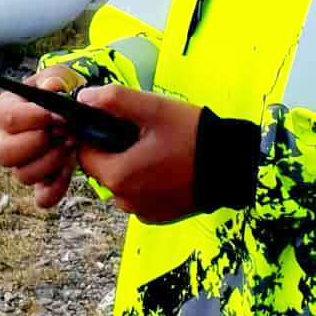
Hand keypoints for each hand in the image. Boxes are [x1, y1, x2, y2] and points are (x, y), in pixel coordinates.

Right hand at [0, 67, 78, 214]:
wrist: (74, 111)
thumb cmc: (61, 92)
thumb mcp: (60, 76)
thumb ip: (56, 78)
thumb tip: (53, 87)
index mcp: (5, 111)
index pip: (7, 118)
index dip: (33, 118)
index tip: (55, 115)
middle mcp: (5, 141)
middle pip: (4, 154)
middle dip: (38, 143)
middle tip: (63, 132)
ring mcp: (21, 165)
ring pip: (23, 176)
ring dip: (51, 162)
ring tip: (70, 144)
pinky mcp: (40, 183)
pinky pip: (42, 198)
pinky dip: (57, 188)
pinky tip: (69, 168)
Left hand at [69, 86, 201, 223]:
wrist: (231, 167)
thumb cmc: (194, 138)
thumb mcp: (153, 109)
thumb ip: (114, 100)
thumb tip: (84, 98)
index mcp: (118, 176)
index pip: (84, 154)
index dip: (94, 135)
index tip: (116, 124)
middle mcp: (125, 201)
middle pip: (103, 169)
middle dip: (115, 150)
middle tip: (144, 134)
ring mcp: (142, 212)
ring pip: (123, 183)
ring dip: (132, 166)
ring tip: (160, 149)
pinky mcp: (158, 217)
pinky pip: (140, 196)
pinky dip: (148, 182)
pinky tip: (168, 167)